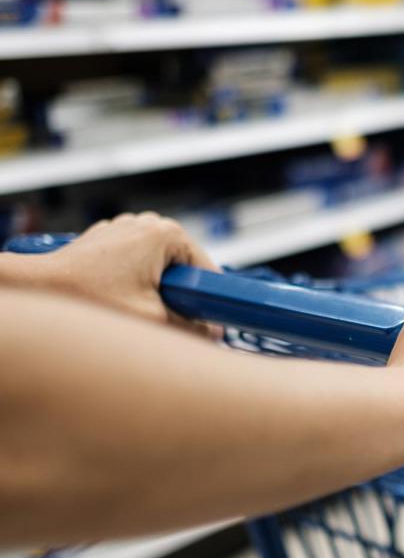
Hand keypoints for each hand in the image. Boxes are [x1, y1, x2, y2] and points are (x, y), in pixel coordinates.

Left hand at [38, 212, 220, 334]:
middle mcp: (147, 223)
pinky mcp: (108, 240)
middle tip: (161, 318)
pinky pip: (136, 264)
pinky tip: (118, 299)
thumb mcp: (153, 319)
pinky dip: (134, 283)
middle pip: (184, 268)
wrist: (37, 288)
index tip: (205, 321)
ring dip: (154, 291)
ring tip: (133, 308)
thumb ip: (193, 327)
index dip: (208, 300)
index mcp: (166, 233)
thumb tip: (213, 333)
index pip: (208, 270)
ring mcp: (125, 229)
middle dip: (178, 296)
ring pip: (159, 268)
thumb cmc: (87, 298)